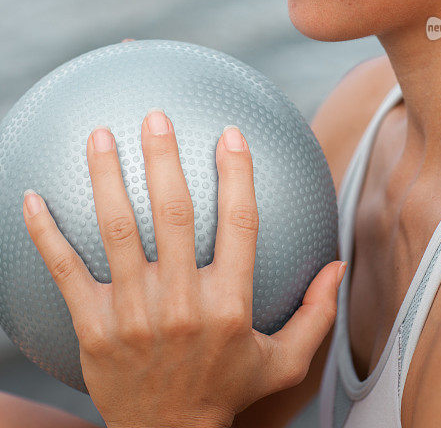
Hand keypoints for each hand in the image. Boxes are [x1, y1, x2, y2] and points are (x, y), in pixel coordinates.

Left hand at [22, 111, 345, 427]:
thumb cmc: (226, 391)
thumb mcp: (282, 362)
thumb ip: (316, 315)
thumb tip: (339, 266)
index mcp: (229, 304)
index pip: (239, 223)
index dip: (237, 174)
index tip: (230, 134)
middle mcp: (181, 303)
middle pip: (172, 214)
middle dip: (164, 158)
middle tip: (156, 117)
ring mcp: (133, 315)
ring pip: (117, 231)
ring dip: (106, 178)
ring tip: (99, 135)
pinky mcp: (93, 328)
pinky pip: (66, 272)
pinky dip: (47, 233)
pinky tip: (33, 197)